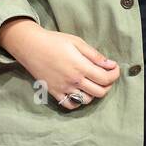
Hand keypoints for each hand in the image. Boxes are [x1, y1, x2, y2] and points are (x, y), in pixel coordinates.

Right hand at [0, 19, 120, 109]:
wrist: (30, 46)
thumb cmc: (54, 41)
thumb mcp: (77, 42)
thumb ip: (94, 55)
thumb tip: (110, 64)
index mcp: (80, 66)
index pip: (105, 78)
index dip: (115, 74)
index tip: (114, 68)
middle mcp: (73, 80)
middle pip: (100, 92)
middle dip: (108, 84)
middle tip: (106, 75)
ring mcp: (63, 88)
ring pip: (87, 100)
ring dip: (94, 93)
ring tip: (93, 83)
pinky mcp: (54, 92)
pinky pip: (70, 105)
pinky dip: (78, 101)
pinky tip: (79, 91)